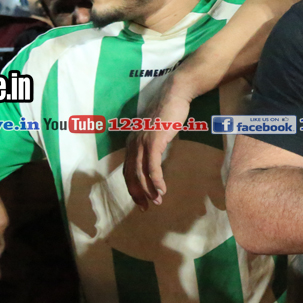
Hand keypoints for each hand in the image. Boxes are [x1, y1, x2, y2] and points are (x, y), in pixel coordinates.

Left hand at [125, 73, 191, 209]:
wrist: (175, 95)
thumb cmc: (168, 112)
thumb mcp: (155, 131)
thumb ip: (151, 144)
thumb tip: (154, 158)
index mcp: (131, 142)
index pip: (127, 170)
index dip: (132, 187)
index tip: (141, 200)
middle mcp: (133, 143)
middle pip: (130, 175)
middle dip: (137, 194)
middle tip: (146, 207)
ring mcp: (142, 142)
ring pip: (141, 173)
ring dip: (148, 190)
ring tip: (157, 201)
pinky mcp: (154, 140)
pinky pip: (152, 166)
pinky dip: (156, 180)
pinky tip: (162, 189)